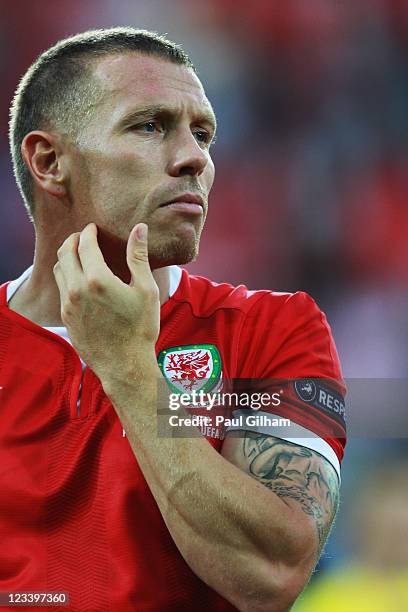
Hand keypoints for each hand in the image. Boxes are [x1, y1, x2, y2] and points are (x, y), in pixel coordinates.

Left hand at [53, 223, 159, 382]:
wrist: (125, 364)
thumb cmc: (140, 328)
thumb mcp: (146, 289)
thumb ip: (138, 256)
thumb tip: (140, 228)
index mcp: (97, 279)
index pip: (85, 244)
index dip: (88, 232)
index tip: (93, 227)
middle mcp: (77, 290)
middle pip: (65, 253)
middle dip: (72, 240)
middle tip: (82, 236)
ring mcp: (68, 305)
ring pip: (59, 270)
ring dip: (66, 257)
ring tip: (78, 254)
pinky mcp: (66, 317)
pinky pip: (61, 289)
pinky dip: (67, 276)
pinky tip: (79, 279)